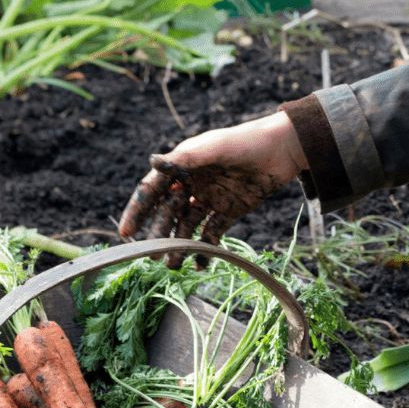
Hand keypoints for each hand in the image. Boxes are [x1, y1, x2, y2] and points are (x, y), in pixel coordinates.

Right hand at [117, 111, 308, 267]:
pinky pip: (212, 234)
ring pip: (187, 227)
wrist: (282, 150)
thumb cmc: (245, 141)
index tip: (126, 232)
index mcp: (182, 166)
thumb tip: (152, 162)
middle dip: (158, 234)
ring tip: (173, 266)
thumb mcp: (214, 147)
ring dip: (179, 246)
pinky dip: (205, 250)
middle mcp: (191, 184)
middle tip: (152, 255)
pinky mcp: (228, 211)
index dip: (138, 210)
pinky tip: (199, 265)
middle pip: (168, 213)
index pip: (152, 191)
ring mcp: (209, 199)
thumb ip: (185, 157)